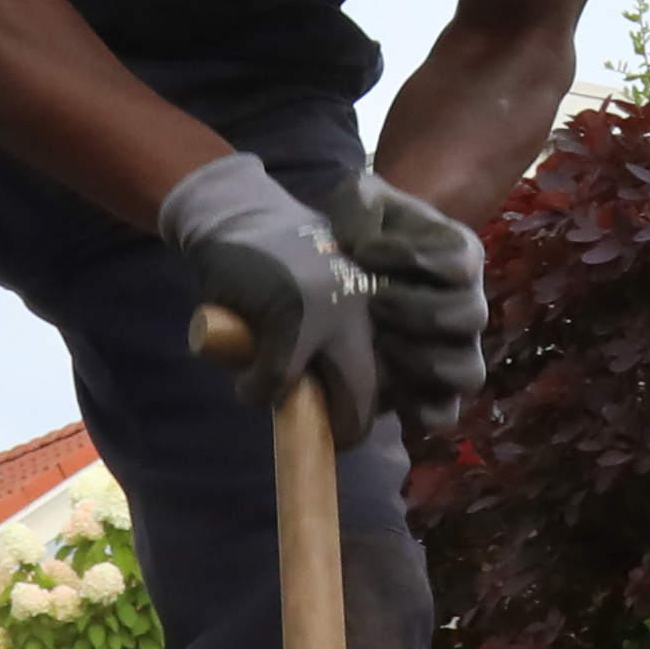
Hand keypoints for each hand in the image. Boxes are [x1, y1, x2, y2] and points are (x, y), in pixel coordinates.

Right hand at [157, 151, 383, 430]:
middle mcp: (369, 309)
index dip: (382, 408)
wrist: (239, 216)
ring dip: (301, 413)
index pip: (410, 375)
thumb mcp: (334, 292)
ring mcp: (332, 314)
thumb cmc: (285, 261)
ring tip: (274, 395)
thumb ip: (353, 336)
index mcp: (385, 304)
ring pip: (333, 401)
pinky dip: (254, 390)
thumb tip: (362, 405)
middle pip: (375, 398)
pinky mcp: (290, 319)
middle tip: (326, 432)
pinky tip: (246, 377)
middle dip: (350, 428)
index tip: (353, 415)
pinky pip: (273, 385)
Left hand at [327, 171, 487, 434]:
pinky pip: (442, 414)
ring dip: (421, 361)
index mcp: (459, 255)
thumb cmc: (356, 232)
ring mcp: (455, 352)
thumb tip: (364, 246)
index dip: (416, 259)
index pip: (462, 262)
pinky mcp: (431, 393)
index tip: (365, 252)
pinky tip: (381, 386)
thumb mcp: (357, 200)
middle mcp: (468, 304)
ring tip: (378, 346)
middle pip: (470, 316)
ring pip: (467, 372)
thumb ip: (361, 205)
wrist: (334, 269)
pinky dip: (416, 408)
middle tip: (373, 303)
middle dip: (417, 310)